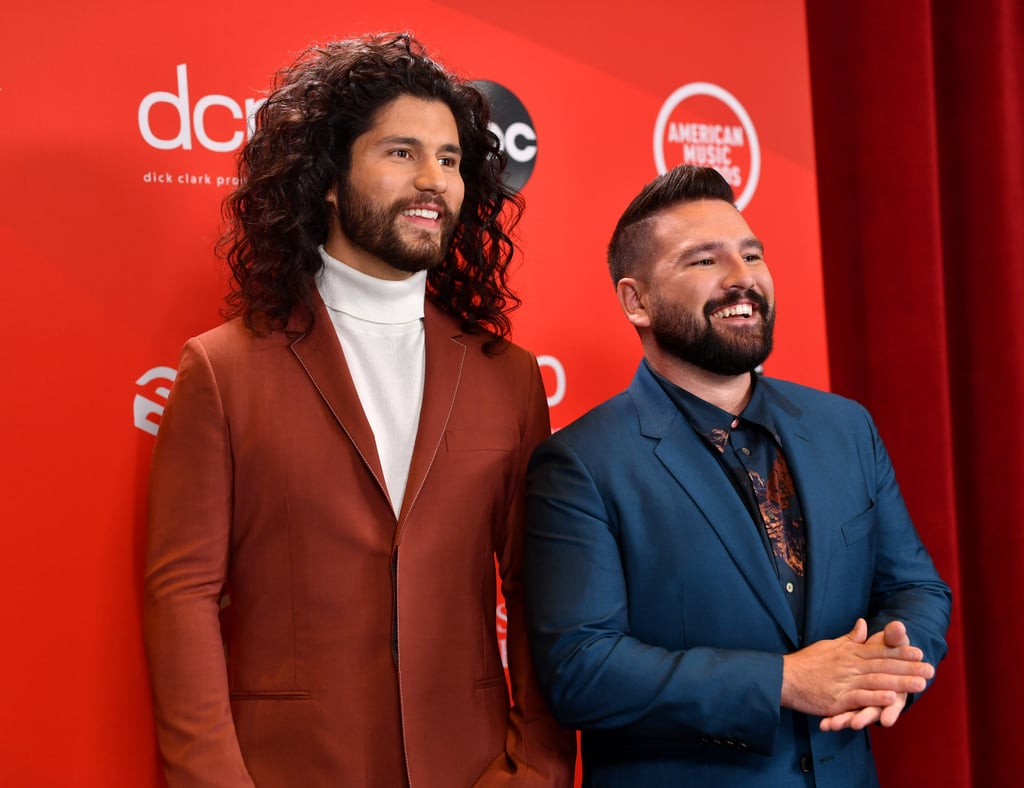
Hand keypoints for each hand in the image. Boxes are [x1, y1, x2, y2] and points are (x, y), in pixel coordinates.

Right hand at [781, 618, 933, 719]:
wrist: (785, 677)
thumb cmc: (807, 662)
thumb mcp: (830, 645)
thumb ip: (850, 638)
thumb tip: (864, 623)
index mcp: (849, 653)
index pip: (879, 650)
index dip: (900, 652)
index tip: (919, 651)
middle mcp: (850, 666)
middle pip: (883, 666)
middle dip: (908, 668)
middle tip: (931, 669)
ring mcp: (844, 682)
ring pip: (877, 681)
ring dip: (899, 683)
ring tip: (920, 684)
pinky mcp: (837, 699)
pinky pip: (860, 698)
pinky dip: (876, 699)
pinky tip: (892, 699)